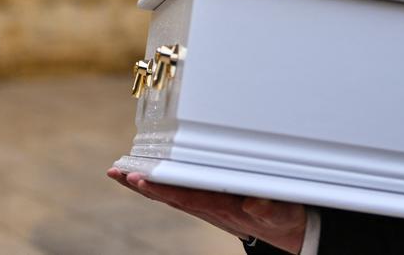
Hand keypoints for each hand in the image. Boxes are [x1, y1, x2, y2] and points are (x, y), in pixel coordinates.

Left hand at [108, 167, 306, 253]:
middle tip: (116, 173)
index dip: (162, 188)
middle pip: (169, 196)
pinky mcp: (208, 200)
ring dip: (143, 184)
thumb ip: (270, 208)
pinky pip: (177, 192)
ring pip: (169, 194)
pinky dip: (157, 184)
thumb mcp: (284, 213)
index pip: (187, 197)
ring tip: (118, 172)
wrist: (287, 230)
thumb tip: (254, 203)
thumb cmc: (284, 218)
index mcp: (224, 209)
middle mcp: (209, 207)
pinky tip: (143, 177)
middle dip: (142, 185)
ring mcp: (206, 204)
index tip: (140, 179)